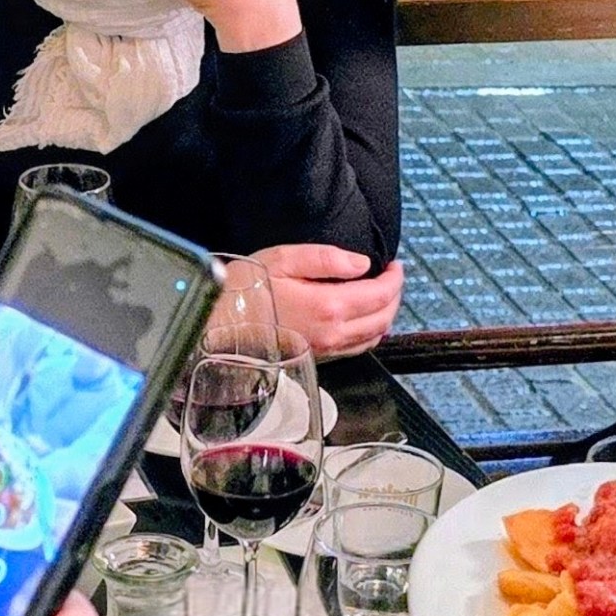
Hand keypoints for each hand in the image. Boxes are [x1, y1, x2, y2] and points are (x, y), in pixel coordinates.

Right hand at [252, 243, 404, 359]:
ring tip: (381, 294)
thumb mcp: (284, 258)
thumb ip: (326, 258)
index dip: (394, 278)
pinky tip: (364, 318)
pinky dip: (371, 331)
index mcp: (328, 306)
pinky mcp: (318, 356)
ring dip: (385, 314)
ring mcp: (326, 348)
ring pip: (374, 336)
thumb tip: (361, 264)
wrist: (220, 322)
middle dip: (395, 295)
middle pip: (383, 317)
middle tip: (392, 276)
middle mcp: (333, 333)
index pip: (380, 295)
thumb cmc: (247, 288)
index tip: (394, 264)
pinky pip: (357, 347)